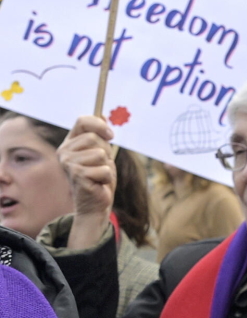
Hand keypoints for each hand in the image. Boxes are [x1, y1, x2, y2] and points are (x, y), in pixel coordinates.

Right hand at [59, 115, 115, 247]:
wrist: (95, 203)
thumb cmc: (99, 177)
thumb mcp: (101, 153)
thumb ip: (100, 135)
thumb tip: (102, 113)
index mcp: (69, 143)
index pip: (82, 121)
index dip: (99, 125)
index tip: (110, 135)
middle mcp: (64, 151)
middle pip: (95, 138)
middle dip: (106, 153)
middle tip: (101, 166)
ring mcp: (68, 163)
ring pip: (101, 154)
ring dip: (107, 167)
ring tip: (99, 175)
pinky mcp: (77, 175)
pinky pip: (105, 170)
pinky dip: (107, 177)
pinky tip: (98, 184)